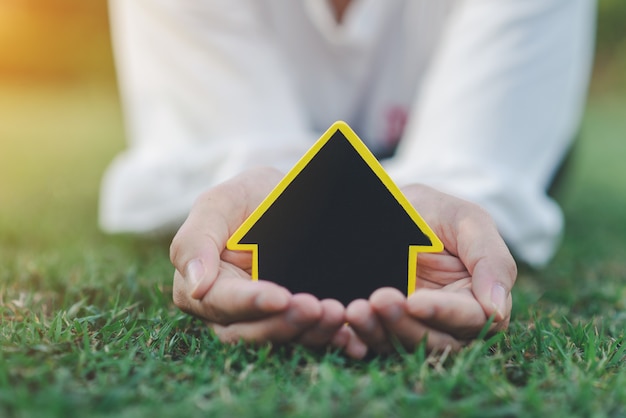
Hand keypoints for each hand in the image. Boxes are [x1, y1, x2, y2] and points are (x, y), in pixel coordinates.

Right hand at [170, 167, 366, 356]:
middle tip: (317, 308)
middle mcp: (231, 311)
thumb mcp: (220, 203)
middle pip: (251, 332)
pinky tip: (350, 337)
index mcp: (204, 286)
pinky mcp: (295, 321)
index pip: (221, 304)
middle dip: (285, 323)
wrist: (289, 198)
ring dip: (311, 333)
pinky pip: (310, 338)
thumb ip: (195, 240)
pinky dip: (330, 341)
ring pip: (283, 339)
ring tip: (337, 313)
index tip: (280, 297)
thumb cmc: (248, 198)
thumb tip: (194, 286)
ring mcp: (266, 319)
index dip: (250, 304)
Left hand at [346, 184, 516, 354]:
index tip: (415, 301)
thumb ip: (491, 260)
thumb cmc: (435, 211)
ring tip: (356, 310)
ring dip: (378, 333)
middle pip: (435, 342)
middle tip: (380, 299)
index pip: (469, 320)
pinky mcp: (379, 325)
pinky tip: (344, 331)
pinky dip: (357, 343)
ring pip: (401, 346)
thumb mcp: (468, 221)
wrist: (392, 206)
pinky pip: (369, 343)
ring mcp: (410, 324)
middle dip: (406, 326)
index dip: (443, 314)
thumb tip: (497, 311)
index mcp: (475, 299)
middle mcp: (445, 320)